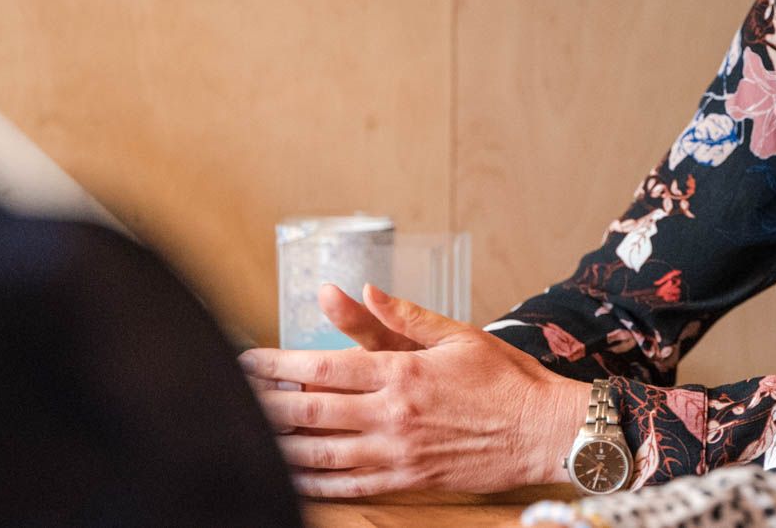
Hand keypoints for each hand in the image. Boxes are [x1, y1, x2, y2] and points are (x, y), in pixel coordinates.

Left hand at [239, 284, 590, 497]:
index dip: (276, 366)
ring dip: (281, 445)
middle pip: (311, 413)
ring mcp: (399, 452)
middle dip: (266, 405)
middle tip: (232, 396)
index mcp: (401, 372)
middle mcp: (393, 415)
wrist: (544, 430)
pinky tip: (292, 475)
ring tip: (249, 434)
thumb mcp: (456, 335)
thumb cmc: (505, 379)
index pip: (322, 369)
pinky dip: (315, 482)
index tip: (246, 360)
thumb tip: (363, 290)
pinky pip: (350, 485)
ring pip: (322, 453)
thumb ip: (402, 316)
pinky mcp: (409, 479)